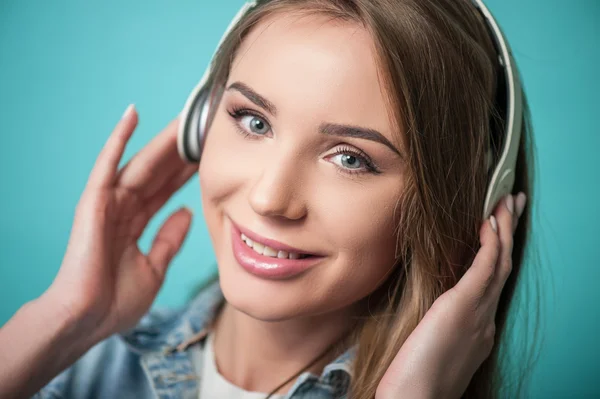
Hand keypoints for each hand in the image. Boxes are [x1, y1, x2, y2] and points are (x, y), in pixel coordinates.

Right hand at [43, 105, 197, 341]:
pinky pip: (107, 164)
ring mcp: (108, 202)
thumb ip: (169, 239)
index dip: (188, 169)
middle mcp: (123, 207)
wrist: (88, 321)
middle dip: (181, 150)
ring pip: (141, 163)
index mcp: (136, 222)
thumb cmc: (115, 302)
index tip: (210, 151)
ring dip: (162, 140)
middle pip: (158, 171)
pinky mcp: (94, 201)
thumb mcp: (154, 269)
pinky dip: (118, 139)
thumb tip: (187, 213)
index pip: (167, 188)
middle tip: (204, 125)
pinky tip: (133, 114)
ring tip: (185, 116)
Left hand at [376, 193, 526, 398]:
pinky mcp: (462, 307)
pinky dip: (489, 244)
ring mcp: (478, 313)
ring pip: (500, 263)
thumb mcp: (434, 347)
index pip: (493, 283)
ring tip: (507, 203)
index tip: (498, 230)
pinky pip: (484, 268)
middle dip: (510, 234)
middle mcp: (486, 319)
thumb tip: (435, 312)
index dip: (499, 253)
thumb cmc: (415, 379)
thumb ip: (440, 327)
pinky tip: (488, 223)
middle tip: (514, 205)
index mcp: (479, 329)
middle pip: (504, 268)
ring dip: (504, 230)